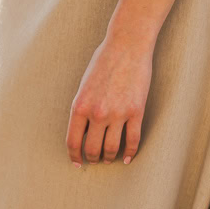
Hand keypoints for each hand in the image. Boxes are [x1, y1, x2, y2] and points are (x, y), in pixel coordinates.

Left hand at [66, 39, 151, 166]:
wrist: (127, 45)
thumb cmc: (103, 61)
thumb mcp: (84, 85)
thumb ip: (83, 108)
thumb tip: (83, 131)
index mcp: (80, 105)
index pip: (73, 141)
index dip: (75, 156)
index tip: (78, 163)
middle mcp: (97, 113)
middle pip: (93, 149)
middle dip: (93, 158)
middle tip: (95, 160)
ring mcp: (118, 114)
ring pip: (112, 149)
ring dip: (109, 158)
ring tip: (109, 159)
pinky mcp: (136, 112)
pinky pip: (133, 140)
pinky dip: (130, 153)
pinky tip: (127, 158)